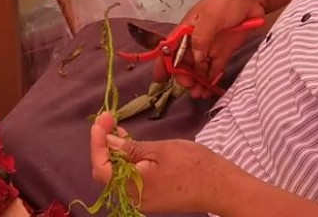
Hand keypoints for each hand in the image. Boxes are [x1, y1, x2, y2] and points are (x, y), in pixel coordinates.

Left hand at [89, 112, 229, 214]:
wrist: (220, 186)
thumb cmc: (192, 165)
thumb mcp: (159, 150)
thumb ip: (130, 148)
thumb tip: (107, 140)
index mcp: (132, 187)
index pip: (101, 166)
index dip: (97, 142)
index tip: (102, 120)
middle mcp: (133, 197)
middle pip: (107, 171)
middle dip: (104, 143)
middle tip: (108, 119)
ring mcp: (142, 198)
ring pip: (119, 173)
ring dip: (115, 150)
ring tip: (117, 126)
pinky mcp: (152, 195)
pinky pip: (131, 177)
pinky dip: (127, 158)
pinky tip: (130, 142)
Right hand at [157, 0, 265, 98]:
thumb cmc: (226, 3)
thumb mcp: (210, 17)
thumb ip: (201, 39)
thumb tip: (196, 60)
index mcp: (187, 29)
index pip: (170, 47)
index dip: (163, 63)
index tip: (159, 79)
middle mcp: (196, 39)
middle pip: (184, 62)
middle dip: (184, 76)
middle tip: (189, 87)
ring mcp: (210, 46)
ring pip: (199, 68)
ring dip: (197, 81)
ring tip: (199, 94)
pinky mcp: (224, 51)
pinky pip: (215, 68)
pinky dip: (211, 79)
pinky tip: (210, 90)